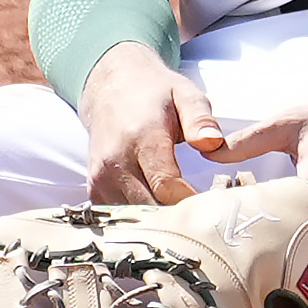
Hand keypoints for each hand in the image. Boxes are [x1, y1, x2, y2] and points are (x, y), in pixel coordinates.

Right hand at [78, 42, 227, 203]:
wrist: (110, 87)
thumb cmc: (153, 93)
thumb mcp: (185, 94)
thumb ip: (201, 119)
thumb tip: (212, 143)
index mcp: (141, 138)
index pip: (166, 186)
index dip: (191, 201)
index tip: (211, 205)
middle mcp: (115, 160)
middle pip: (150, 207)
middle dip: (178, 215)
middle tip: (202, 213)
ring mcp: (101, 177)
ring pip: (134, 217)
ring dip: (159, 220)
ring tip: (182, 211)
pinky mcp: (95, 188)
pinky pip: (120, 215)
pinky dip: (141, 218)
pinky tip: (160, 208)